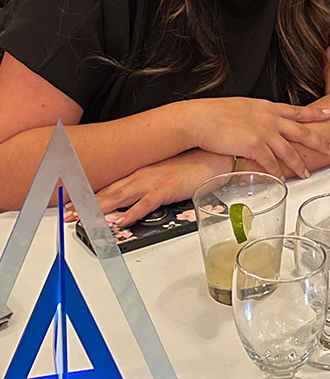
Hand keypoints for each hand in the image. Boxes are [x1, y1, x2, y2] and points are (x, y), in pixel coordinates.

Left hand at [68, 149, 233, 227]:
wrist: (212, 157)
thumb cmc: (191, 166)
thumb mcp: (165, 175)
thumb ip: (149, 187)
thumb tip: (136, 202)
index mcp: (141, 172)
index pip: (111, 185)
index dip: (90, 195)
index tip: (73, 202)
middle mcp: (142, 175)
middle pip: (109, 191)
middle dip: (86, 204)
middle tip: (68, 214)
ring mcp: (153, 181)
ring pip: (120, 197)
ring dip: (100, 209)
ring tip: (84, 219)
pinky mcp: (165, 189)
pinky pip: (144, 204)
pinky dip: (131, 213)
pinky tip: (120, 221)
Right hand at [192, 98, 329, 179]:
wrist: (201, 118)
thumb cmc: (215, 113)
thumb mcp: (242, 107)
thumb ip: (256, 115)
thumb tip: (259, 122)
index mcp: (267, 107)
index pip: (297, 111)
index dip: (315, 114)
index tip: (329, 114)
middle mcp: (270, 119)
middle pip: (301, 131)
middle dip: (319, 141)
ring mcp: (264, 132)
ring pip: (289, 151)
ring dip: (299, 164)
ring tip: (307, 173)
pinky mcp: (255, 146)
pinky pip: (271, 163)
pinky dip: (278, 172)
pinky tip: (283, 179)